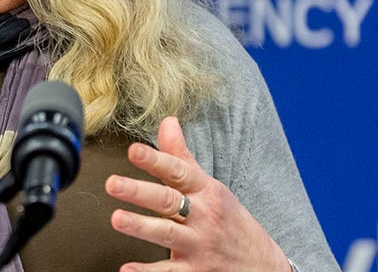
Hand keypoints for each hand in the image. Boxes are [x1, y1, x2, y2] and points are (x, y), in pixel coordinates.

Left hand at [105, 116, 288, 271]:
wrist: (264, 266)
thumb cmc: (231, 222)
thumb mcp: (210, 187)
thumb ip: (181, 157)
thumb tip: (167, 122)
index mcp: (206, 191)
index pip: (178, 171)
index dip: (155, 160)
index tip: (133, 150)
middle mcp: (202, 216)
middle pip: (168, 200)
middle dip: (140, 191)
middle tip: (113, 184)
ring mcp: (199, 245)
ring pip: (166, 234)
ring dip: (141, 226)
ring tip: (117, 219)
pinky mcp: (196, 271)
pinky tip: (127, 270)